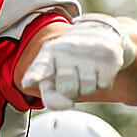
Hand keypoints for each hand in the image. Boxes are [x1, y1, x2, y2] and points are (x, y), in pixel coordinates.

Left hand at [21, 13, 135, 109]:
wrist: (101, 32)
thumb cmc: (72, 59)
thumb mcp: (54, 72)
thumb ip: (51, 94)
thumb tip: (66, 105)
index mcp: (49, 53)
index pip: (40, 67)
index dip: (34, 76)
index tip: (28, 82)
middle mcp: (67, 50)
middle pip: (67, 91)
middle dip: (72, 90)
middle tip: (76, 74)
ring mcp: (89, 53)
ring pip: (87, 90)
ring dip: (89, 85)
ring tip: (88, 67)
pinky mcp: (108, 57)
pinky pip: (103, 85)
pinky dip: (102, 81)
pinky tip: (99, 66)